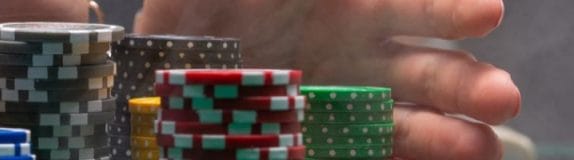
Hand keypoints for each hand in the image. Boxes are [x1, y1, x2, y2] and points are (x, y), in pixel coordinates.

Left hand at [137, 0, 517, 158]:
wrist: (160, 70)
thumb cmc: (200, 9)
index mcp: (350, 8)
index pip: (416, 11)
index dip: (450, 14)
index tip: (485, 16)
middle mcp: (357, 58)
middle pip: (426, 72)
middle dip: (466, 83)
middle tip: (502, 98)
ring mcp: (340, 107)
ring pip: (408, 121)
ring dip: (450, 133)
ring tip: (483, 148)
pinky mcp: (320, 147)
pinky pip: (373, 154)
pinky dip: (410, 159)